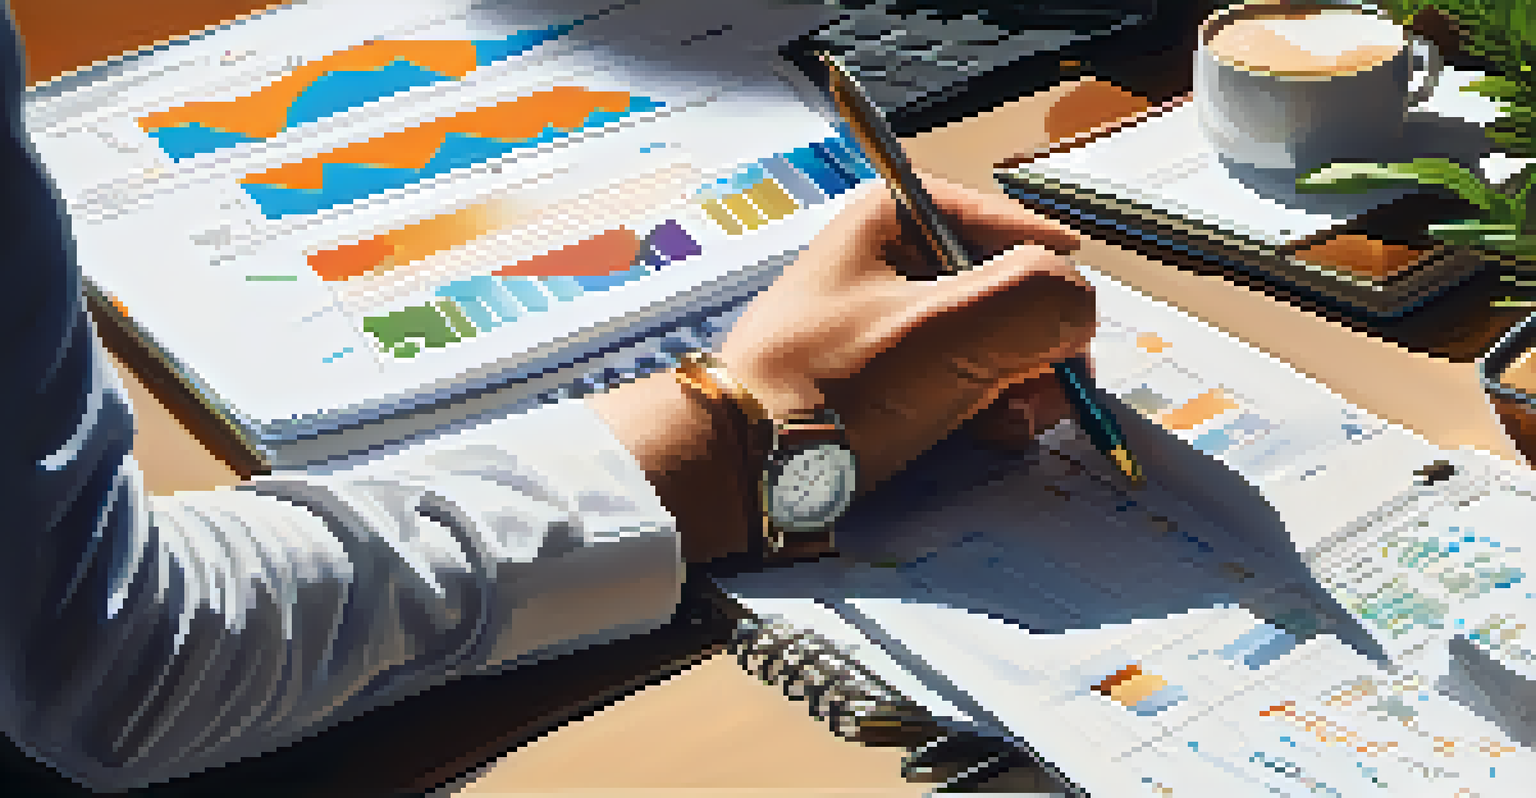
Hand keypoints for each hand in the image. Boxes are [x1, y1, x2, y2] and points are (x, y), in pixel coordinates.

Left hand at [718, 172, 1095, 494]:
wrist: (744, 470)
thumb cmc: (834, 387)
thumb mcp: (948, 328)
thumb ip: (1039, 297)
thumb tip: (1078, 309)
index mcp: (901, 215)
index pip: (1024, 233)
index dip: (1052, 290)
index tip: (1063, 343)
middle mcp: (899, 259)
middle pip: (1017, 297)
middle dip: (1036, 352)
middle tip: (1029, 396)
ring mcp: (896, 323)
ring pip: (1002, 347)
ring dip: (1019, 390)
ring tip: (998, 423)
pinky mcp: (891, 378)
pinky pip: (969, 384)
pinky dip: (987, 413)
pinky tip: (978, 436)